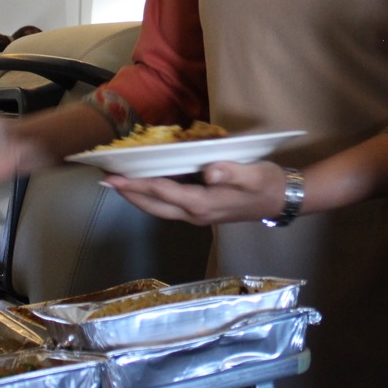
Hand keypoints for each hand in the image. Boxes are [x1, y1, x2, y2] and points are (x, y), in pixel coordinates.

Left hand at [104, 160, 289, 226]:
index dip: (136, 185)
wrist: (282, 200)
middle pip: (153, 205)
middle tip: (105, 180)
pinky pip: (169, 205)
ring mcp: (198, 215)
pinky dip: (153, 196)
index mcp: (202, 203)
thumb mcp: (252, 174)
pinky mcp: (202, 210)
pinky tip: (148, 186)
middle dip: (128, 194)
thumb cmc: (266, 183)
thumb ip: (230, 173)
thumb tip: (210, 171)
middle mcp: (195, 213)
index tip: (113, 177)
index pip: (161, 192)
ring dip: (138, 197)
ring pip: (159, 208)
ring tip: (119, 184)